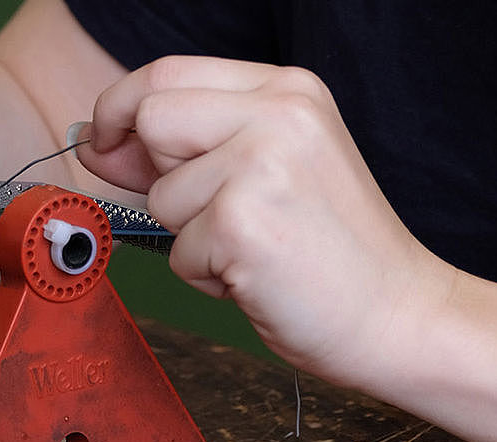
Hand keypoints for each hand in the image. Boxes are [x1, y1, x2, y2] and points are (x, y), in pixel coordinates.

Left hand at [77, 56, 455, 386]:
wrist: (398, 314)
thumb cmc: (333, 250)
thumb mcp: (268, 170)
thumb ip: (186, 147)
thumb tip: (97, 142)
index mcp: (288, 89)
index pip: (168, 72)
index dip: (121, 107)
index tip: (105, 140)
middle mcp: (279, 113)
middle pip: (152, 118)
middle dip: (159, 176)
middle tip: (216, 214)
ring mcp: (262, 164)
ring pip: (161, 195)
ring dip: (191, 237)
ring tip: (254, 249)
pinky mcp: (244, 222)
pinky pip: (178, 251)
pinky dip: (207, 277)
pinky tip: (258, 275)